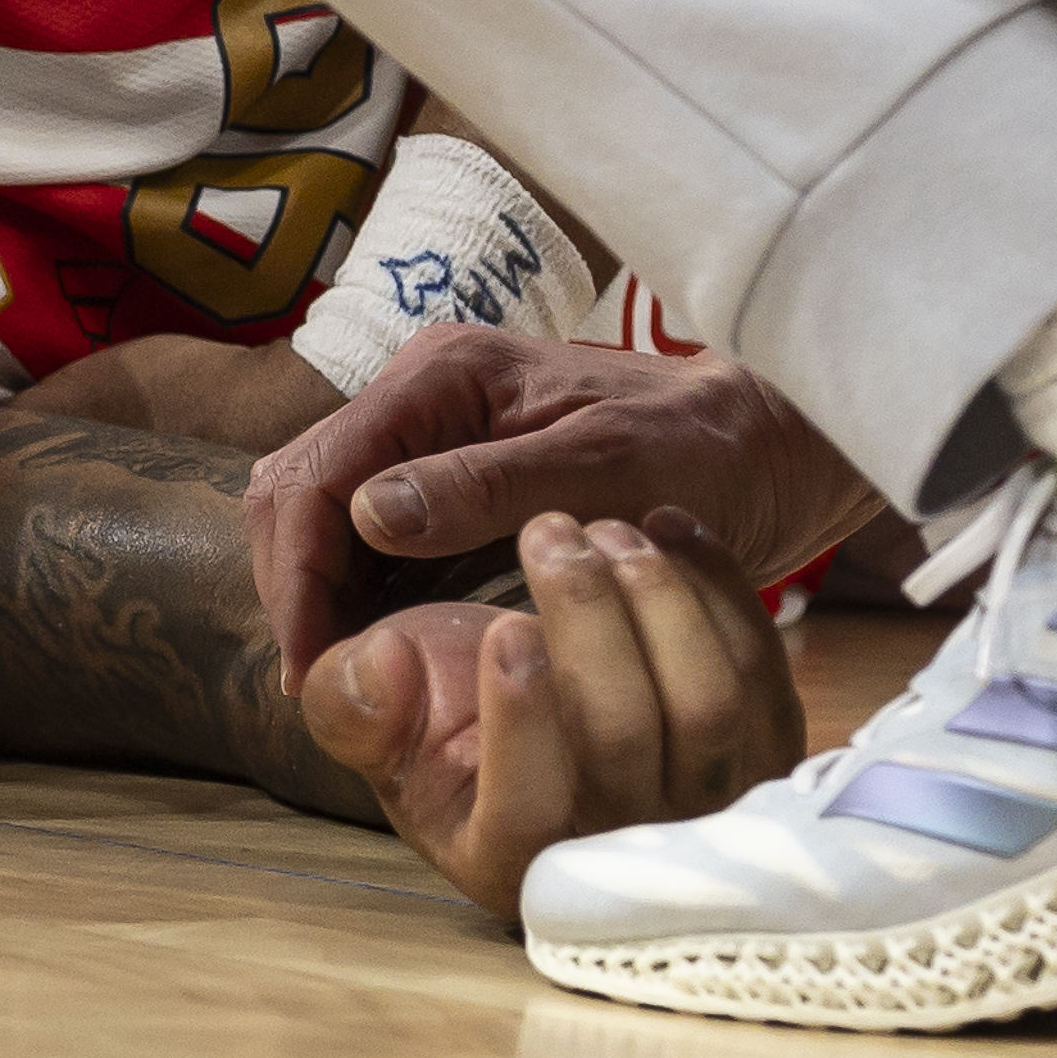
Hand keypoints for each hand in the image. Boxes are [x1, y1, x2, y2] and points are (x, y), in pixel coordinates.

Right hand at [248, 329, 884, 686]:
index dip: (301, 574)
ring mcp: (433, 432)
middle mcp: (422, 395)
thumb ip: (484, 486)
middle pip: (304, 487)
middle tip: (316, 681)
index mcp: (442, 376)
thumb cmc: (696, 450)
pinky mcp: (452, 473)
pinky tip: (381, 646)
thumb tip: (368, 515)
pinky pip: (373, 531)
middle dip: (297, 583)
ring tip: (340, 674)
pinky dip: (360, 587)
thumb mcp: (601, 471)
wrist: (758, 442)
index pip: (319, 472)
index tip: (312, 666)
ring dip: (322, 588)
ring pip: (329, 510)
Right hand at [301, 508, 807, 919]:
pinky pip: (760, 668)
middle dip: (589, 616)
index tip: (506, 628)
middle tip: (549, 528)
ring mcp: (702, 803)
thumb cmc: (446, 701)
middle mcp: (616, 845)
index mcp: (507, 853)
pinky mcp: (760, 746)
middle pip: (626, 736)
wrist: (546, 692)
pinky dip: (717, 586)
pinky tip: (667, 528)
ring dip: (657, 595)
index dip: (520, 726)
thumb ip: (352, 699)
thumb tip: (377, 667)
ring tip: (606, 524)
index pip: (524, 813)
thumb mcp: (379, 709)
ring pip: (708, 702)